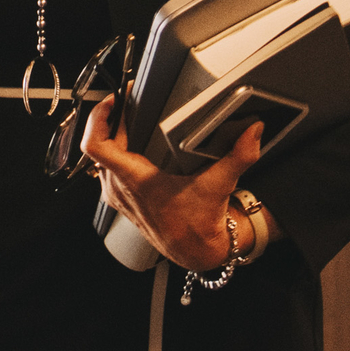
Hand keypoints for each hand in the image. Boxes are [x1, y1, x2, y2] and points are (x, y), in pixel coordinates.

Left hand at [79, 98, 257, 270]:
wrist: (193, 250)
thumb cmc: (198, 224)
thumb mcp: (220, 185)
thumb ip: (239, 155)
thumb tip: (253, 131)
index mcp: (136, 180)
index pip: (96, 146)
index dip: (98, 117)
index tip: (114, 101)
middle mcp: (120, 187)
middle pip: (103, 142)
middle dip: (117, 118)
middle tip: (134, 100)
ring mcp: (117, 193)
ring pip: (103, 155)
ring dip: (115, 134)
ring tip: (134, 115)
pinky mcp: (120, 197)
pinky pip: (107, 167)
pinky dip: (118, 150)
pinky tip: (134, 141)